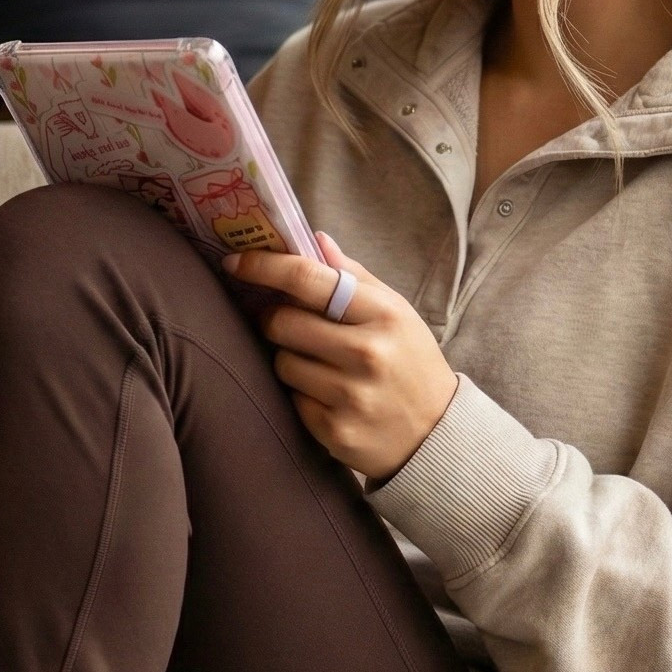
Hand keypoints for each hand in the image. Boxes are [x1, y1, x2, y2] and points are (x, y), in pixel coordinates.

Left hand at [224, 233, 457, 479]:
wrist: (436, 434)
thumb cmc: (409, 362)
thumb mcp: (396, 312)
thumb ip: (354, 276)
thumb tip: (314, 238)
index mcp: (383, 314)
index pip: (309, 279)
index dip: (264, 267)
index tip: (235, 262)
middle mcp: (367, 353)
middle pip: (282, 322)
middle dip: (274, 319)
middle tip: (285, 323)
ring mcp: (350, 395)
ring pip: (281, 363)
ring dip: (288, 358)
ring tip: (317, 364)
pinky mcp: (334, 430)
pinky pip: (291, 398)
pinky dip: (301, 393)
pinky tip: (327, 394)